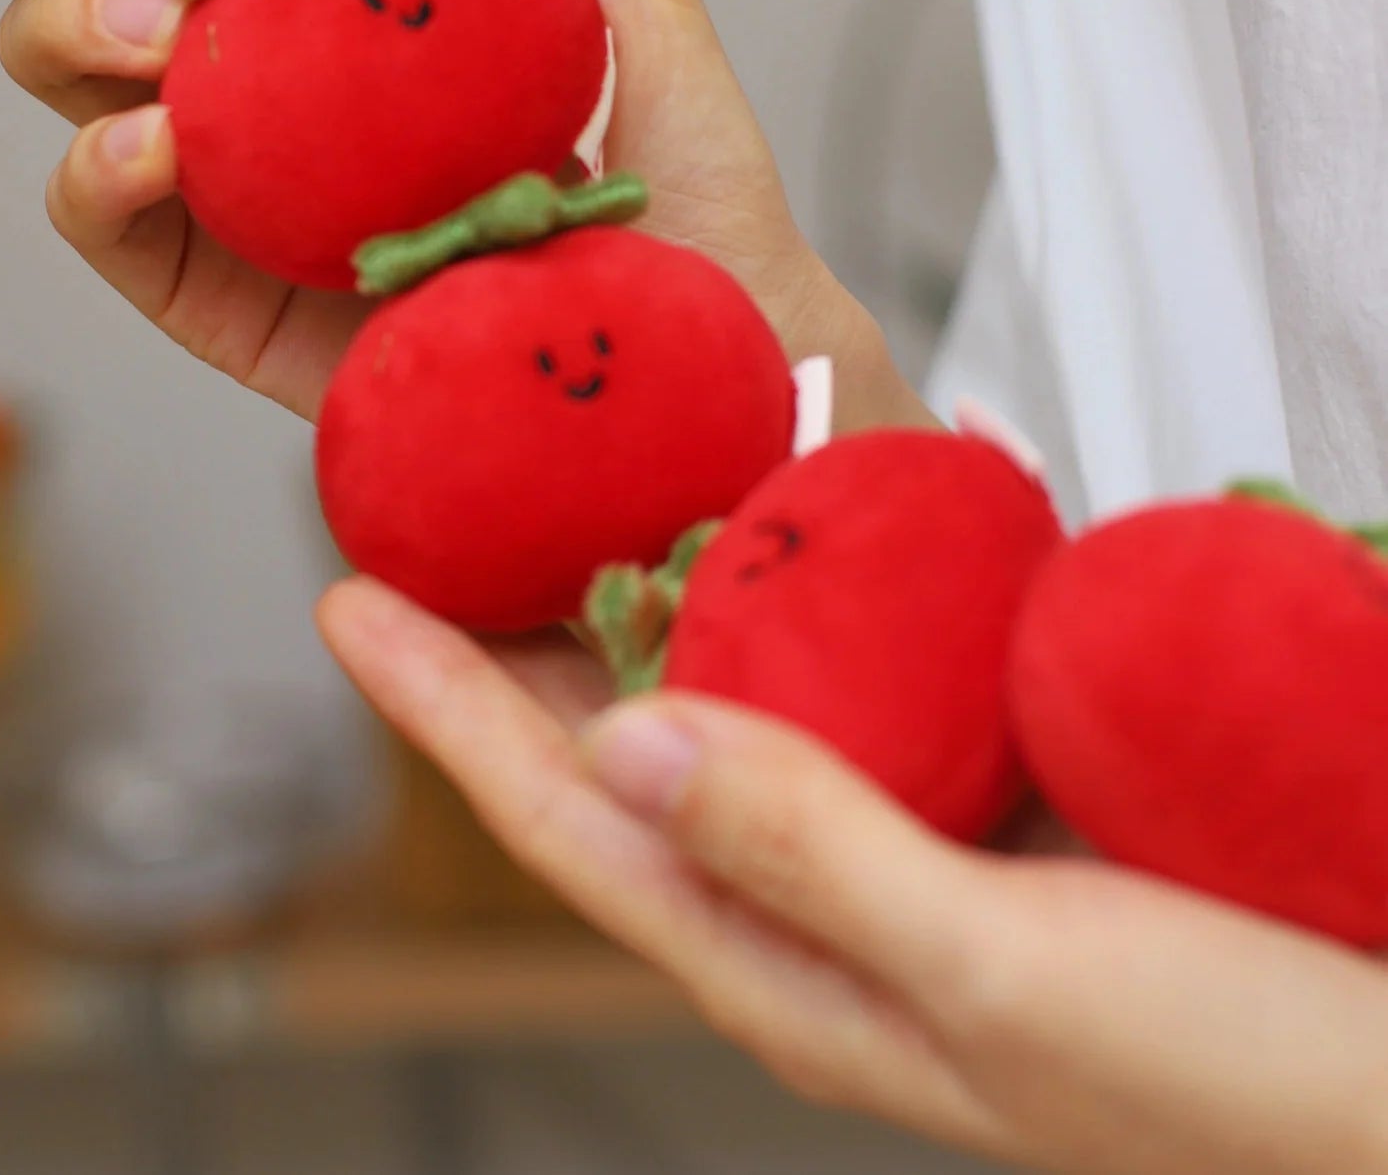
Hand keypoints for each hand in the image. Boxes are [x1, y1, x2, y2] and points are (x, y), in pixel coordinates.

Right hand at [0, 0, 921, 427]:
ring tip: (153, 33)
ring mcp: (218, 160)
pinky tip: (155, 146)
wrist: (691, 315)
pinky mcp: (212, 281)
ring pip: (62, 65)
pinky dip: (98, 171)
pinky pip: (105, 216)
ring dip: (64, 23)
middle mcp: (244, 41)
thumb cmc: (658, 139)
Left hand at [318, 577, 1387, 1174]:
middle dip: (506, 653)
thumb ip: (808, 855)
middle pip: (616, 758)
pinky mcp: (985, 791)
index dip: (444, 712)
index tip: (347, 604)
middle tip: (424, 532)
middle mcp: (821, 900)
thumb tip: (621, 744)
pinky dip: (782, 601)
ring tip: (559, 509)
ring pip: (724, 706)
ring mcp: (902, 843)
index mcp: (789, 964)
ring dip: (634, 611)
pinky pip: (843, 681)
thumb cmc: (1246, 1084)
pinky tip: (765, 535)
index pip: (564, 823)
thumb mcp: (1001, 975)